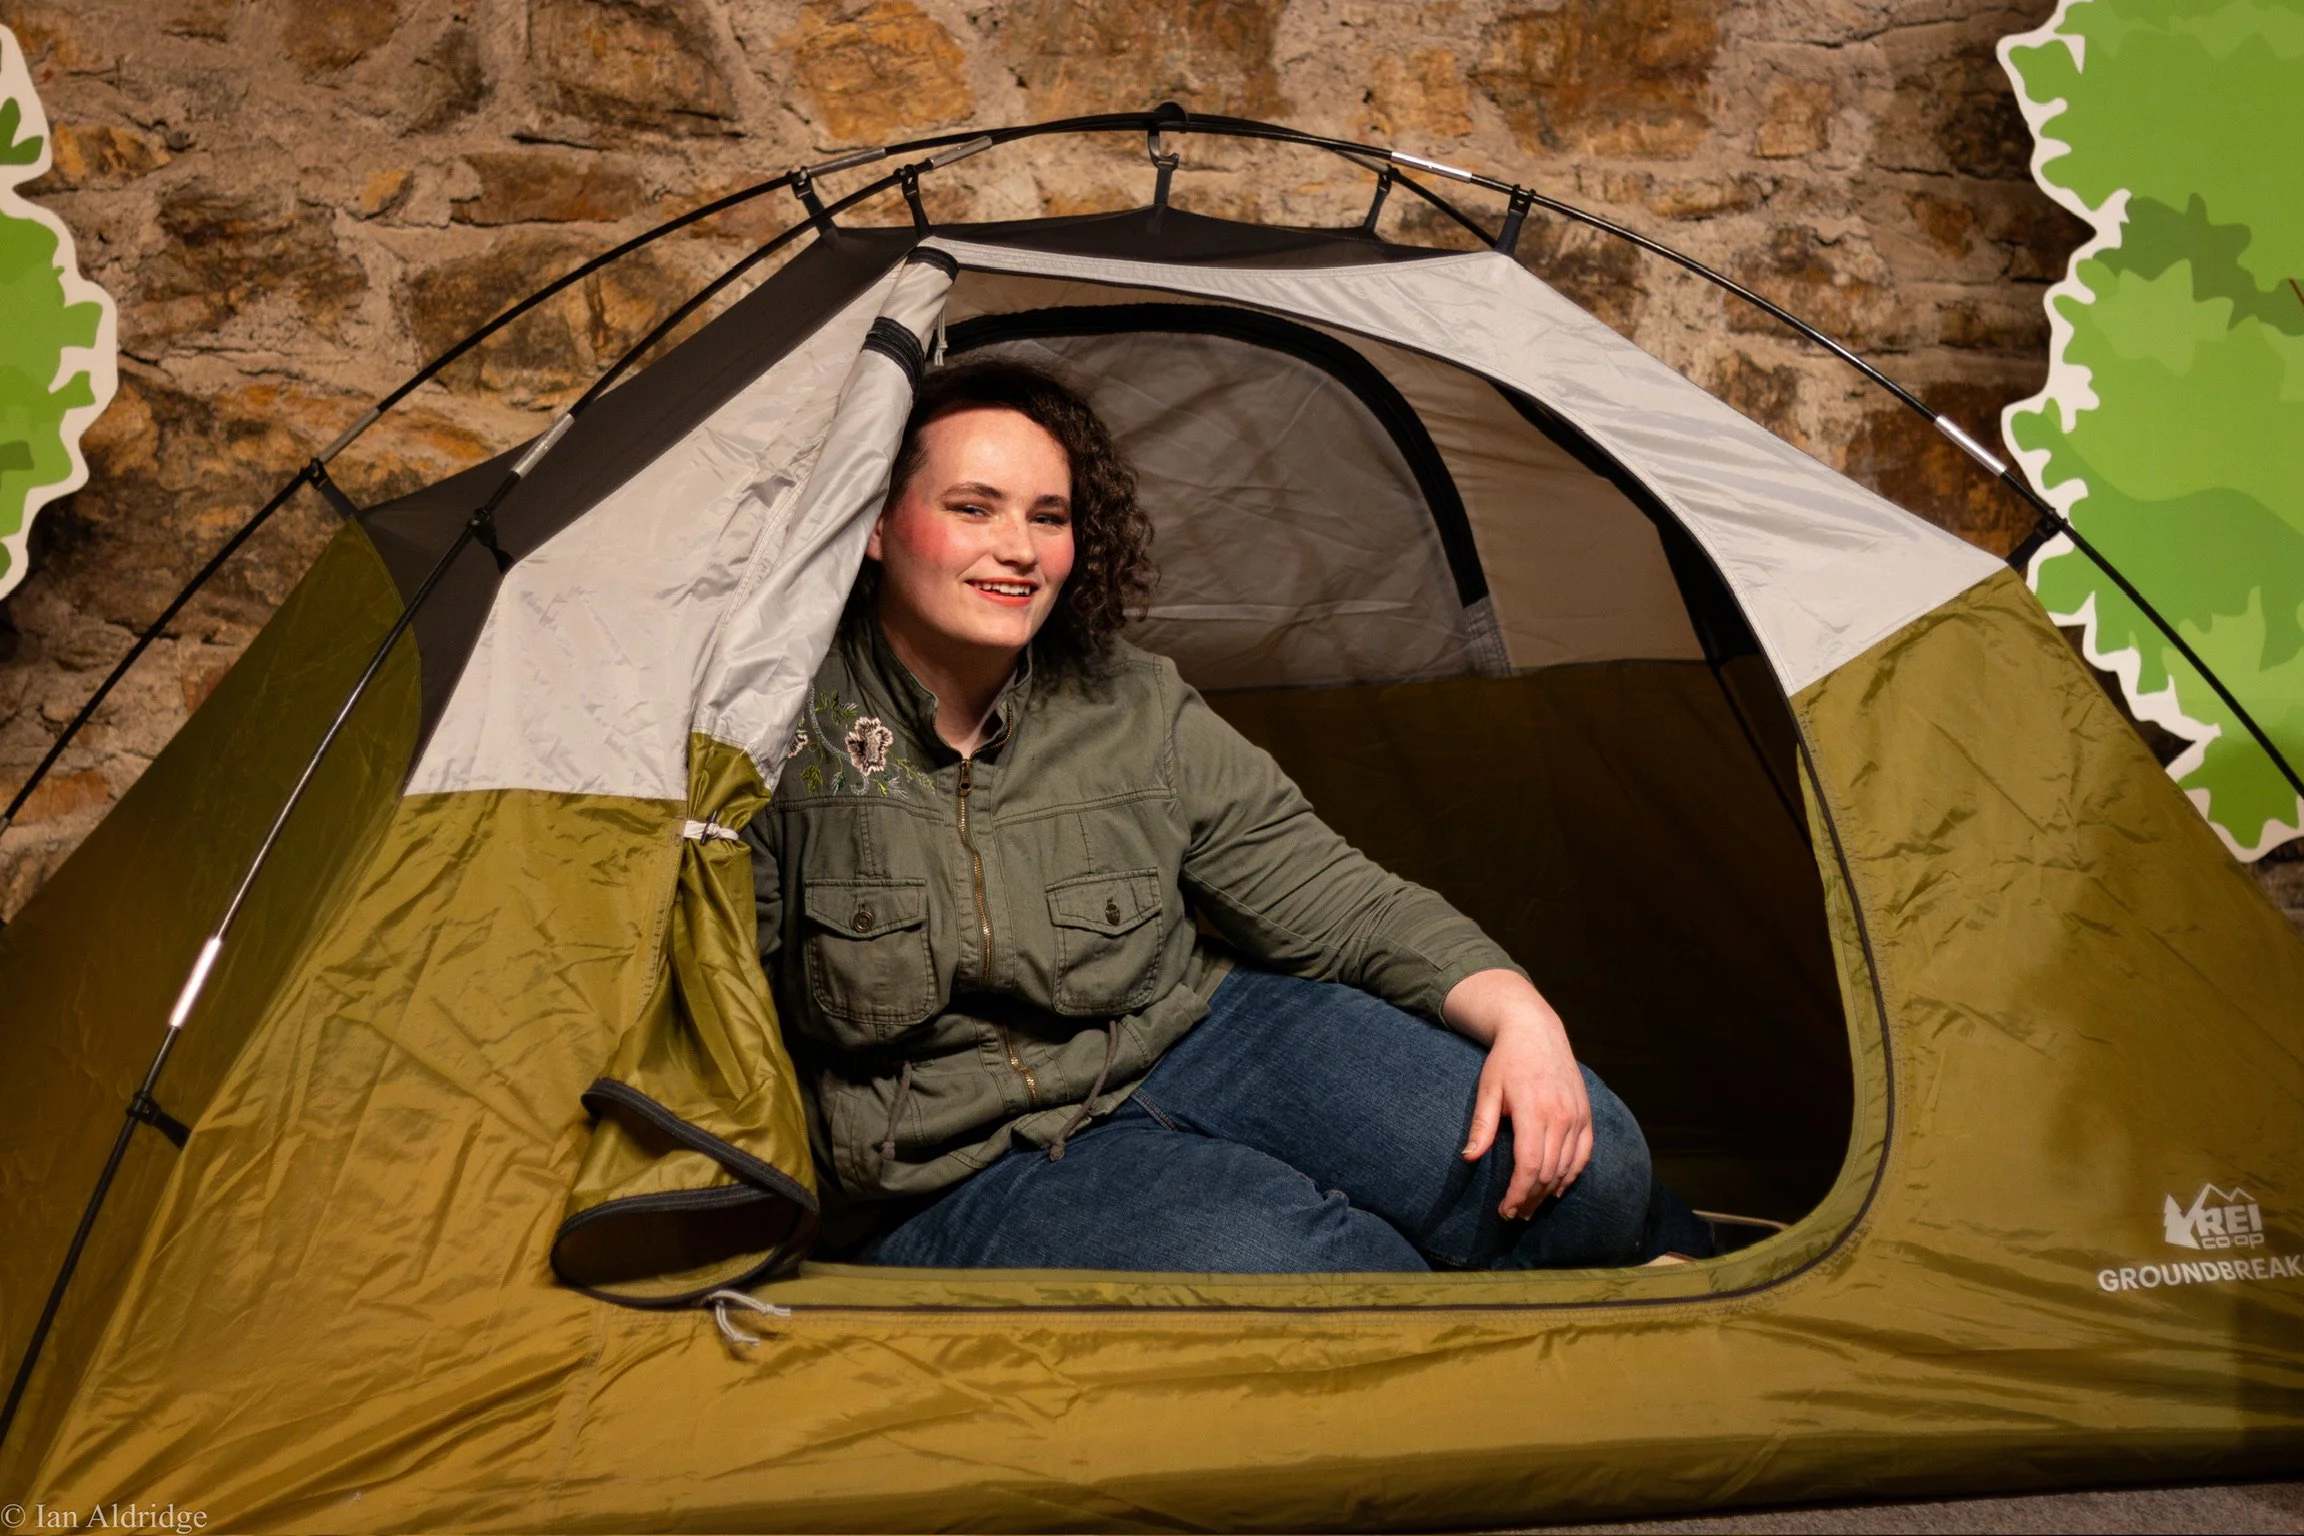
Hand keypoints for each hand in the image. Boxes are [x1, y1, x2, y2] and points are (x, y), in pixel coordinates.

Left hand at [1443, 969, 1593, 1219]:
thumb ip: (1481, 1126)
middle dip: (1531, 1197)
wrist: (1535, 1031)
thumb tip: (1468, 1159)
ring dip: (1549, 1191)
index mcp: (1534, 1111)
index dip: (1518, 1192)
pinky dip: (1572, 1175)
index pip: (1530, 1165)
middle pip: (1549, 1172)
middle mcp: (1561, 1116)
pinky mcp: (1586, 1114)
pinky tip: (1556, 1187)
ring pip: (1567, 1167)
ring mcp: (1578, 1115)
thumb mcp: (1487, 1090)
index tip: (1506, 1209)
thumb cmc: (1506, 1061)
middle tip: (1515, 1213)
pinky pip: (1584, 1154)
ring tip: (1531, 1206)